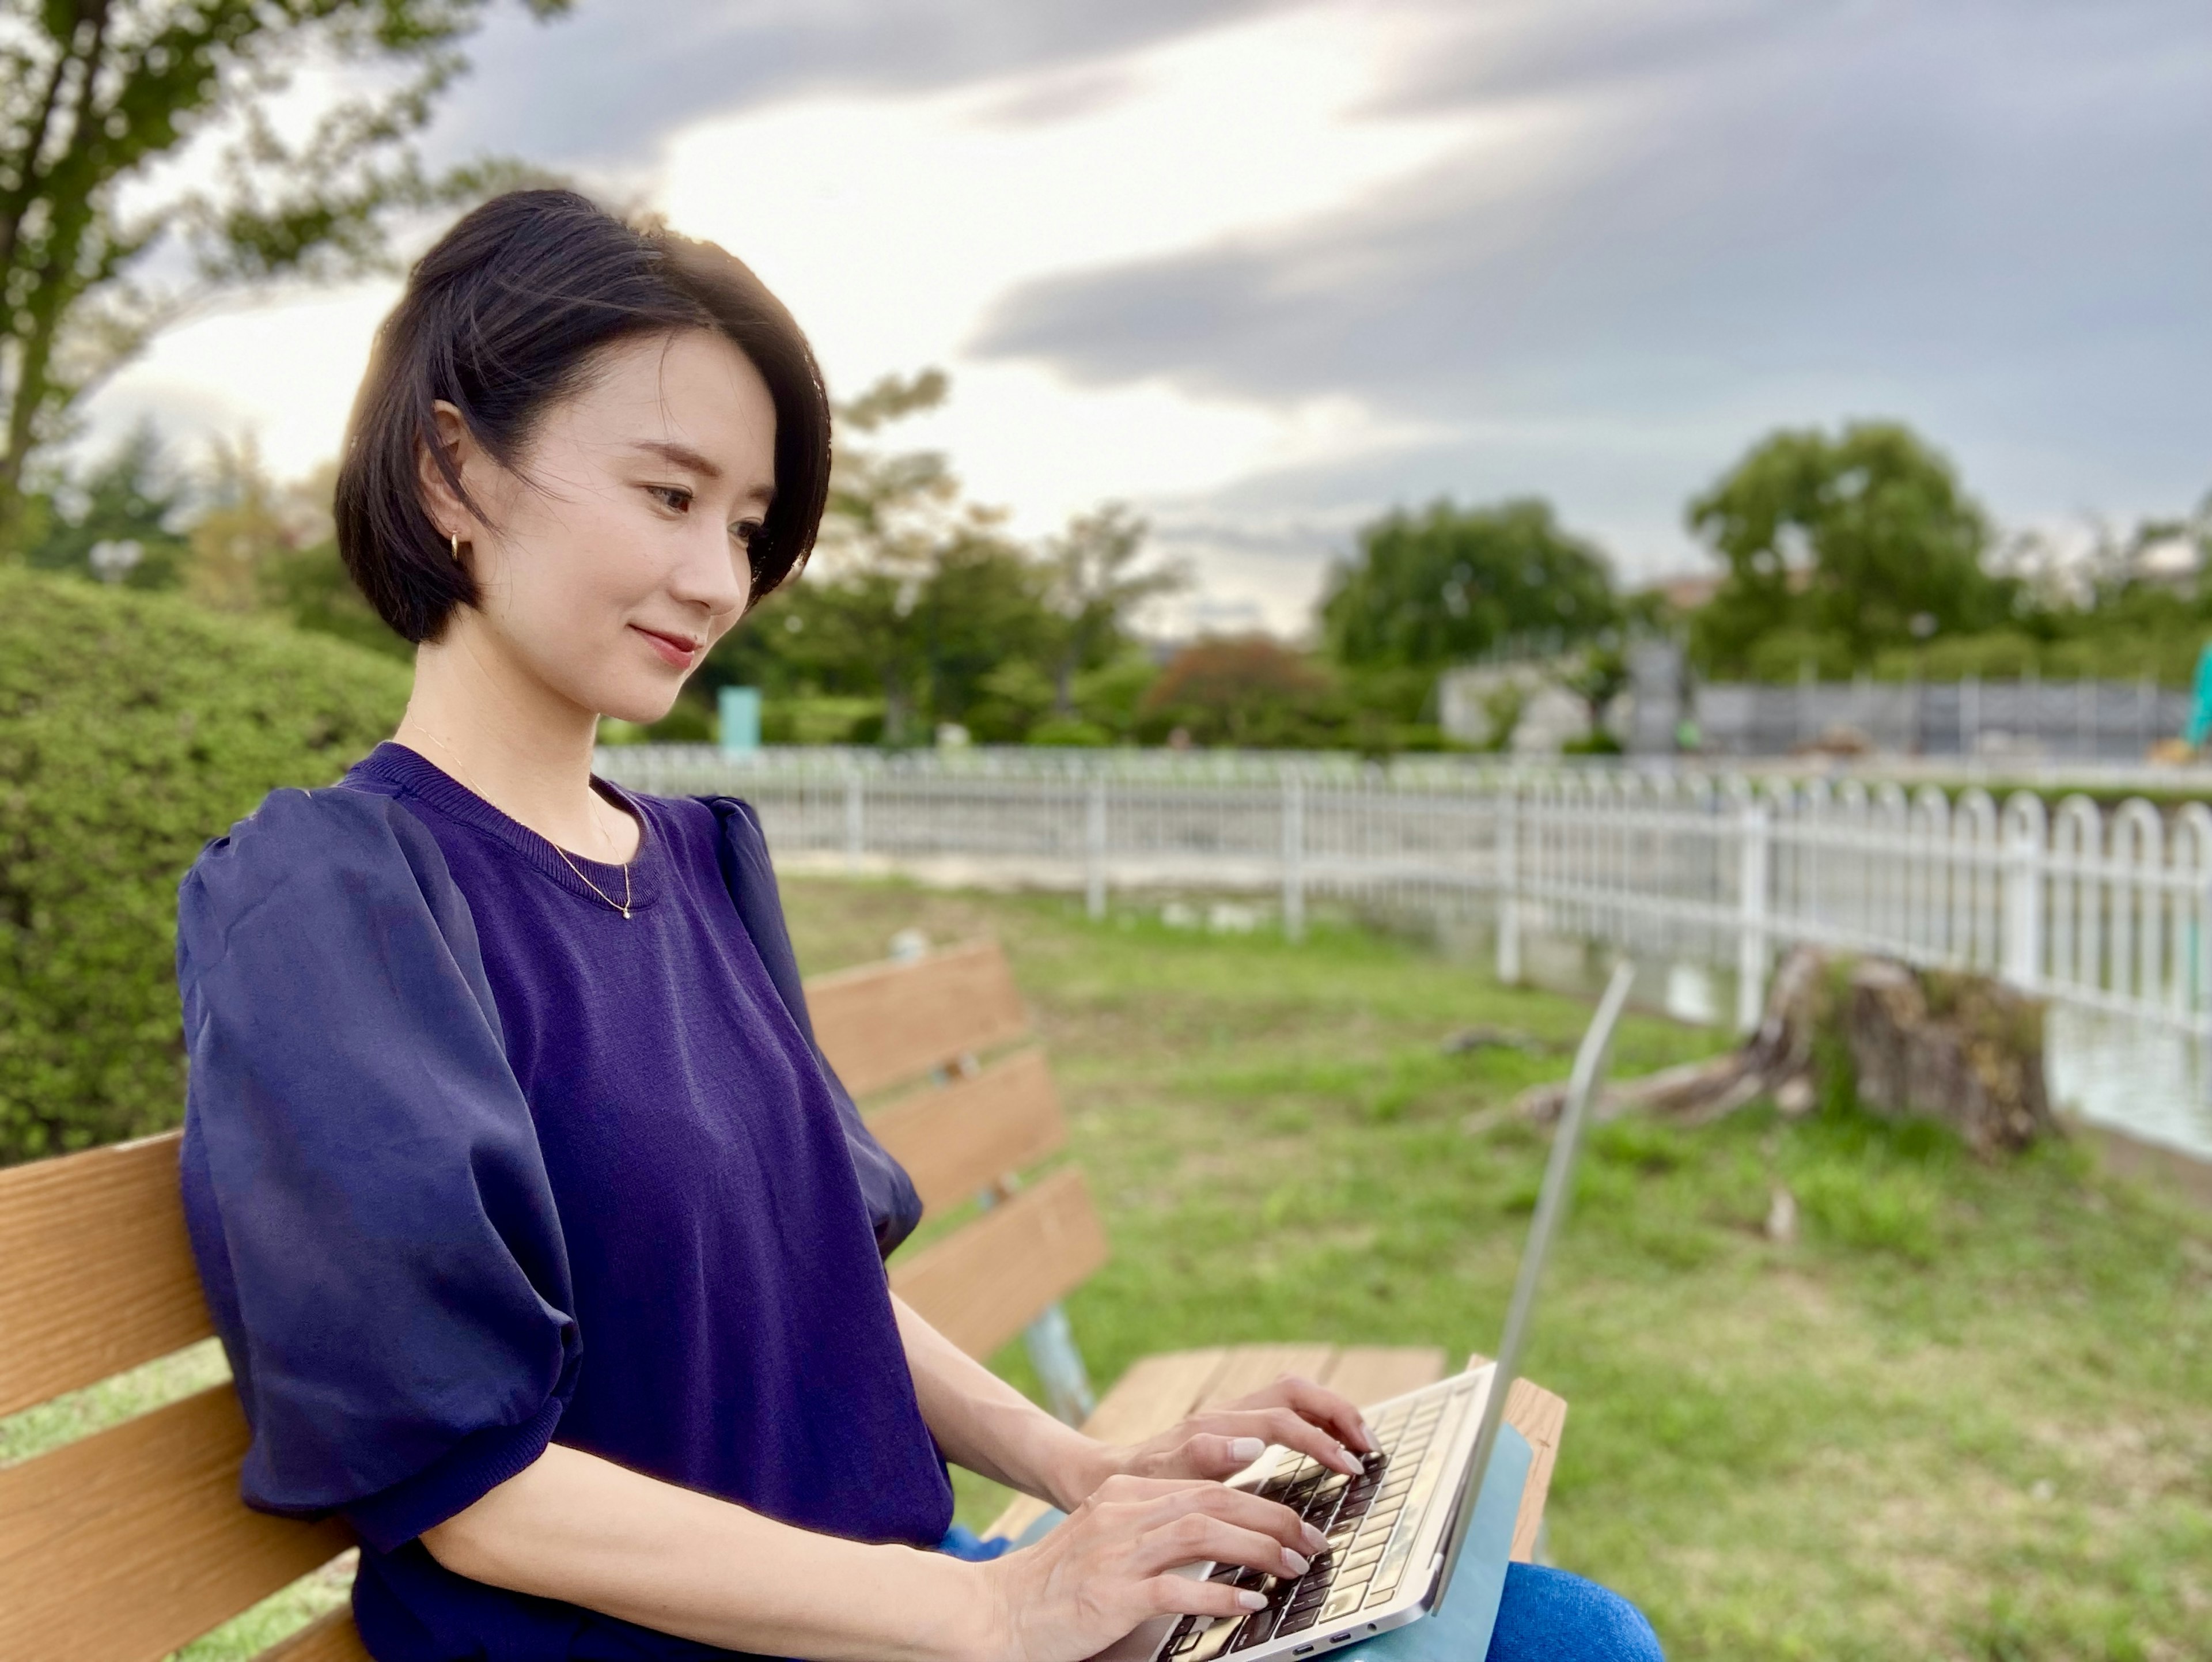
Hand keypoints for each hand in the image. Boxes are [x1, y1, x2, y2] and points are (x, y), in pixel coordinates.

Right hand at [976, 1474, 1327, 1661]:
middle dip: (1274, 1519)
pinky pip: (1177, 1587)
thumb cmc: (1057, 1586)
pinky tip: (1249, 1603)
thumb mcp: (1109, 1541)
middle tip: (1314, 1542)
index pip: (1209, 1485)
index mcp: (1126, 1495)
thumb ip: (1157, 1532)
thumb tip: (1222, 1541)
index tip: (1300, 1522)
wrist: (996, 1613)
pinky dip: (1220, 1593)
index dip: (1262, 1500)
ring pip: (1203, 1532)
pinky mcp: (1111, 1593)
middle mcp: (1124, 1512)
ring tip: (1295, 1568)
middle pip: (1215, 1500)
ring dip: (1259, 1549)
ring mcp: (1116, 1551)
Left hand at [1086, 1375, 1375, 1496]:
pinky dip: (1315, 1424)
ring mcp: (1234, 1419)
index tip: (1350, 1468)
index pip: (1284, 1420)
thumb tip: (1252, 1443)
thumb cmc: (1135, 1486)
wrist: (1104, 1477)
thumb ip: (1204, 1458)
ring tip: (1362, 1444)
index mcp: (1217, 1427)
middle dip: (1339, 1413)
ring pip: (1295, 1398)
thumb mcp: (1163, 1478)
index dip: (1321, 1441)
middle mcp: (1229, 1415)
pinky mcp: (1236, 1431)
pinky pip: (1286, 1414)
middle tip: (1370, 1446)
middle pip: (1298, 1392)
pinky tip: (1330, 1448)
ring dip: (1332, 1415)